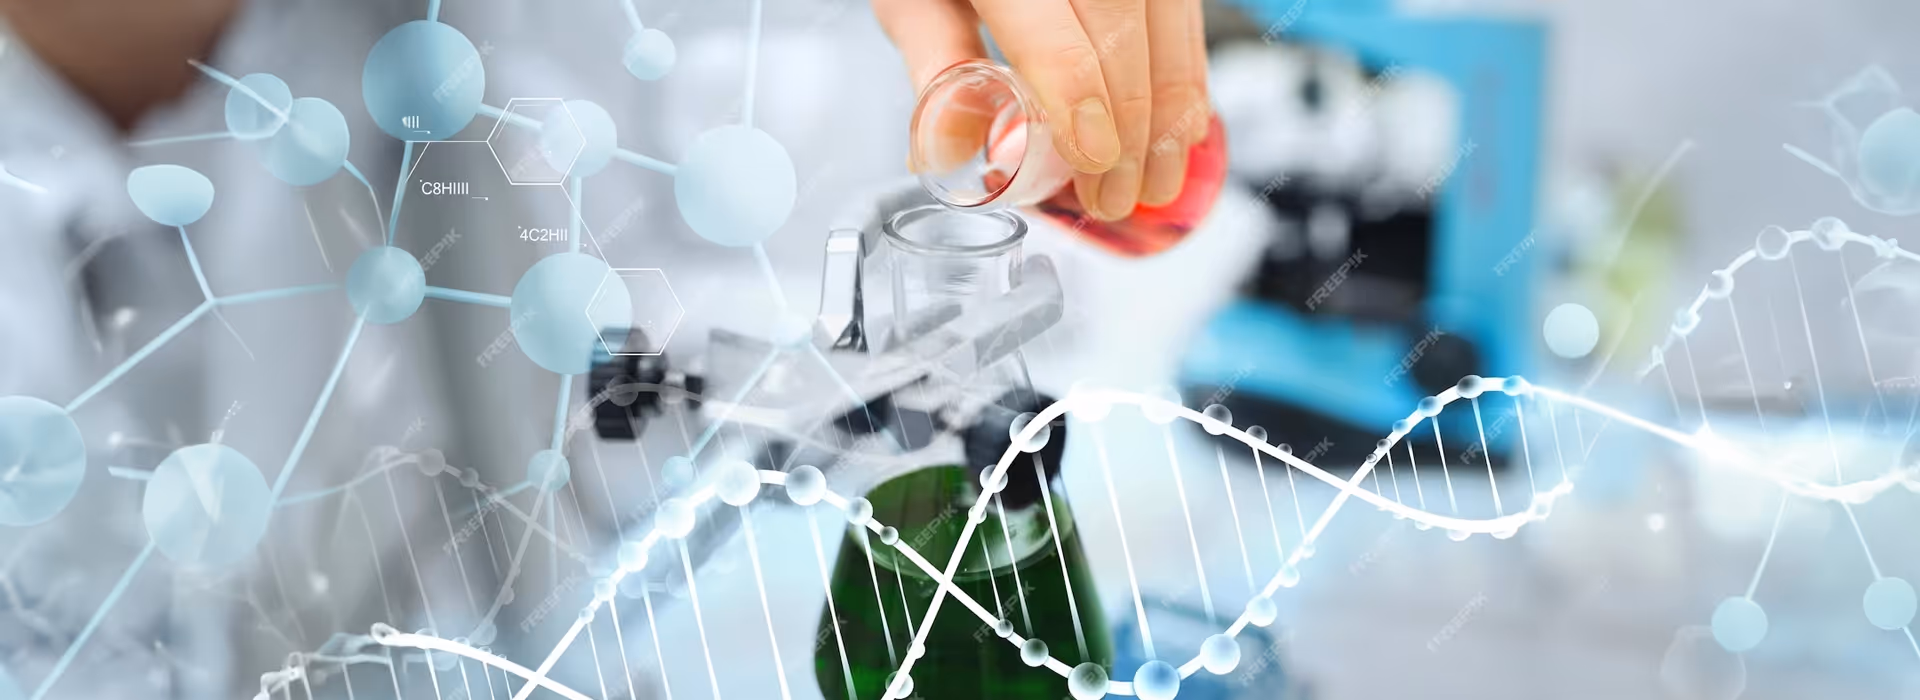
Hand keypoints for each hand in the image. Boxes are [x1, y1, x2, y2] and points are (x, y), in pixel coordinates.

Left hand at [874, 0, 1210, 220]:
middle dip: (1132, 124)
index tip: (1094, 159)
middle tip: (1118, 194)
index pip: (1052, 28)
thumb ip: (935, 60)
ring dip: (1172, 109)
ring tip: (1155, 180)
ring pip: (1169, 19)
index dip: (1079, 96)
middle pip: (1122, 25)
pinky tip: (1183, 127)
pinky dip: (1188, 72)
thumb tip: (949, 150)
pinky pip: (1185, 13)